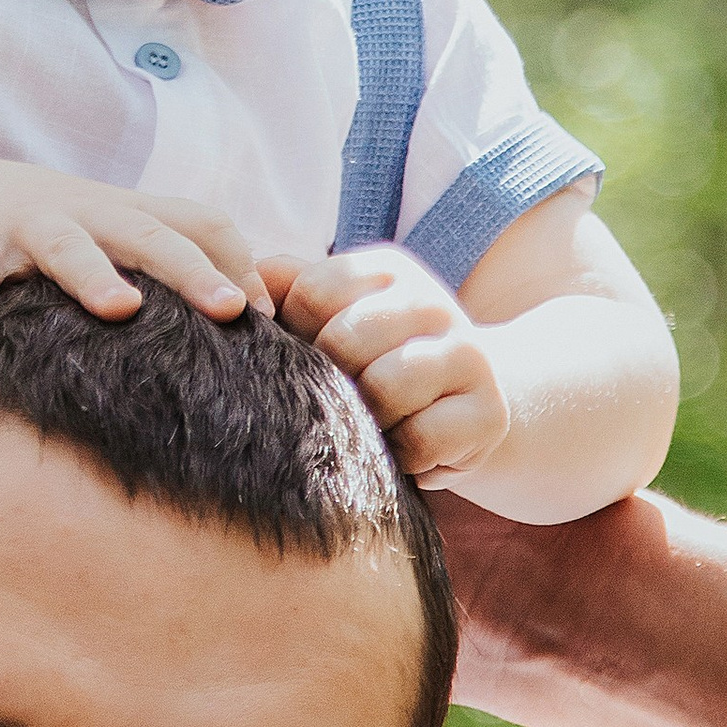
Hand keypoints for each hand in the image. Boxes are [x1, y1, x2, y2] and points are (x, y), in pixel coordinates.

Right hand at [0, 159, 271, 343]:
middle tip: (228, 310)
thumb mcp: (115, 239)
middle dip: (190, 271)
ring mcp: (28, 225)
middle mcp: (87, 214)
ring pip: (66, 246)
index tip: (262, 319)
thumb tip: (257, 316)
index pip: (200, 224)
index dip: (236, 265)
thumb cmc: (52, 232)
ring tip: (119, 307)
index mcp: (129, 217)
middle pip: (147, 236)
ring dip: (93, 275)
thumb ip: (178, 266)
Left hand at [267, 246, 509, 481]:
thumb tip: (237, 279)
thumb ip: (284, 289)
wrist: (463, 410)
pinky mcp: (489, 411)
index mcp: (387, 271)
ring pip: (386, 389)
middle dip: (331, 382)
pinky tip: (403, 450)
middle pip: (346, 341)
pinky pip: (421, 438)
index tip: (312, 358)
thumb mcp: (332, 318)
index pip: (313, 292)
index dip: (299, 335)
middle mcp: (433, 301)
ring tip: (371, 425)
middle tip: (339, 402)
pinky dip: (402, 455)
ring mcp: (468, 354)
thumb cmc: (376, 364)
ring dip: (367, 421)